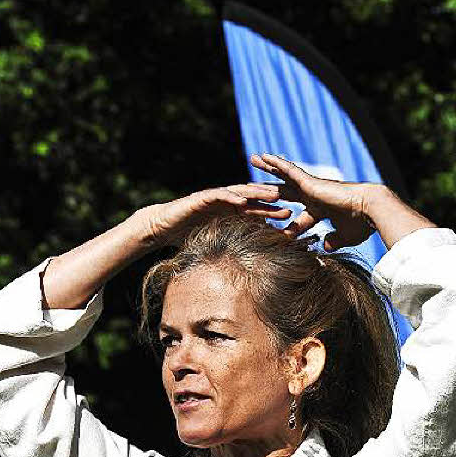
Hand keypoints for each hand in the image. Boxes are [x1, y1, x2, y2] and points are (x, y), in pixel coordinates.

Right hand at [141, 183, 291, 246]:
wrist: (163, 227)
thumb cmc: (187, 236)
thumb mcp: (214, 241)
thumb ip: (229, 246)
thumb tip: (245, 264)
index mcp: (230, 212)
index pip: (256, 211)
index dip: (272, 214)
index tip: (291, 219)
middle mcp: (225, 202)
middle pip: (253, 199)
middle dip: (272, 201)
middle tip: (292, 202)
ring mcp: (215, 197)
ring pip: (240, 192)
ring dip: (258, 193)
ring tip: (273, 194)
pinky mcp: (202, 197)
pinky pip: (219, 194)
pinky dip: (231, 196)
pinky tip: (243, 199)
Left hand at [250, 153, 377, 250]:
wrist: (370, 210)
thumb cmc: (362, 224)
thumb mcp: (344, 236)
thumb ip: (334, 240)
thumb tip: (326, 246)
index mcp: (323, 209)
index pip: (300, 217)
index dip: (287, 225)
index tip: (273, 229)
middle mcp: (315, 196)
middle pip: (286, 192)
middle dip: (270, 189)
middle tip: (253, 185)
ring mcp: (312, 188)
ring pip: (285, 176)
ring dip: (269, 168)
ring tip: (253, 159)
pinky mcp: (311, 183)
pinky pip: (289, 170)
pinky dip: (277, 163)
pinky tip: (263, 156)